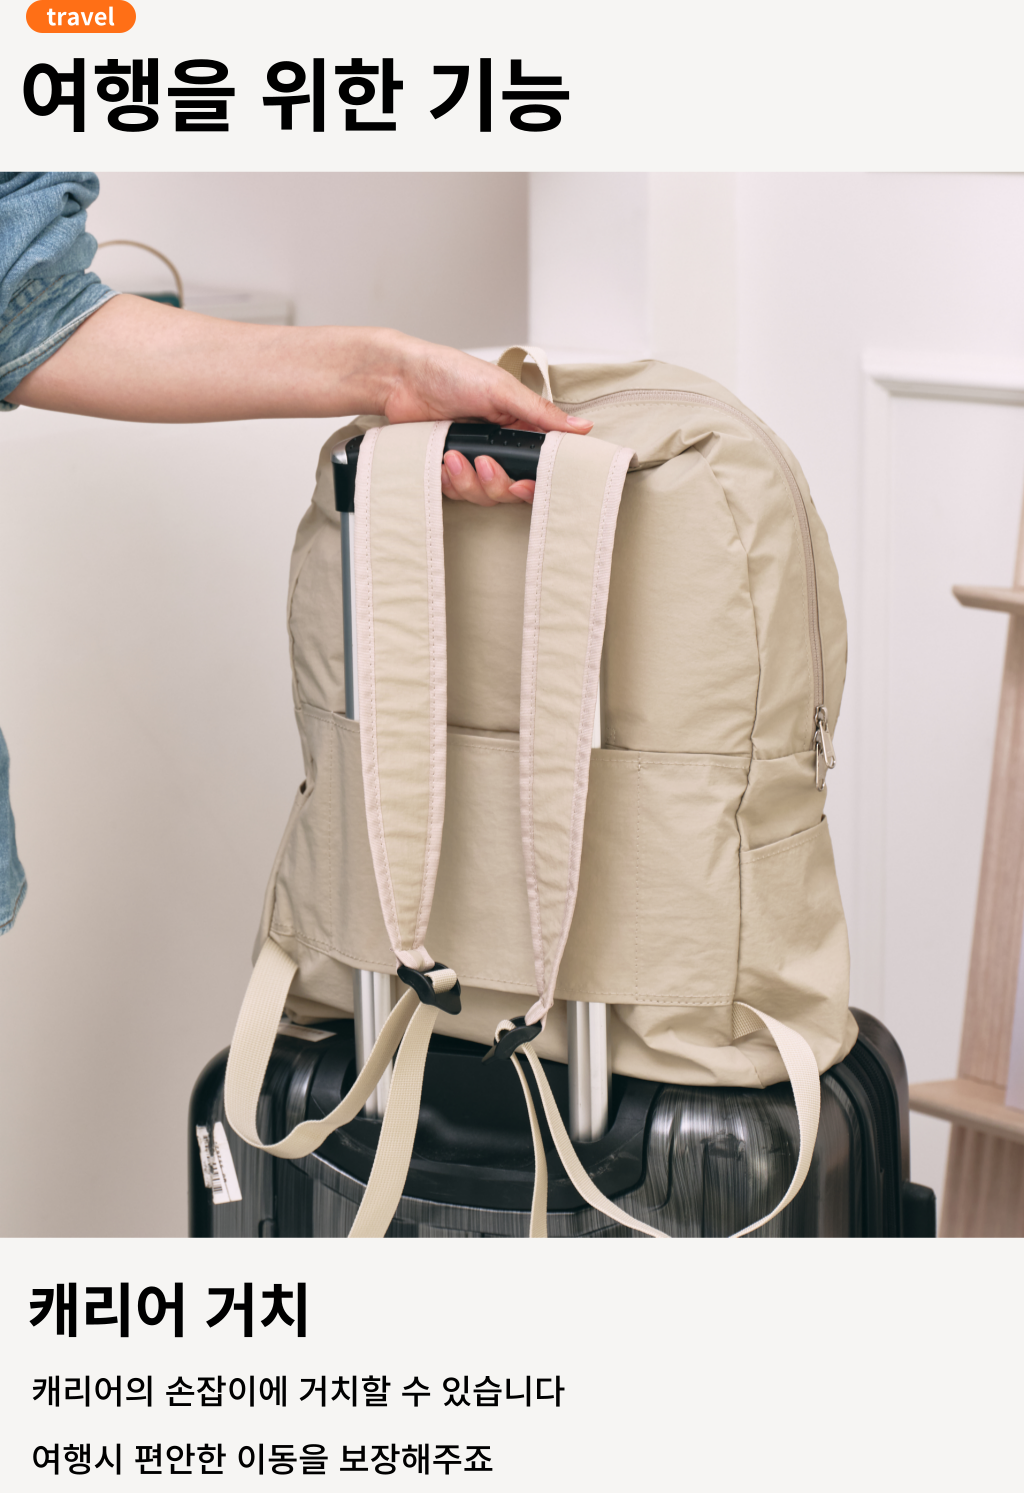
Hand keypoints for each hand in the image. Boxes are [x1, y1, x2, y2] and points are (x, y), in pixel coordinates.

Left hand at [379, 331, 590, 504]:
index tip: (524, 484)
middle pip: (510, 490)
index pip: (540, 467)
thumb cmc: (450, 372)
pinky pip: (456, 493)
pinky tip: (440, 459)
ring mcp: (473, 460)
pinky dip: (448, 480)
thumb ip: (541, 412)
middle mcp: (499, 447)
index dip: (536, 484)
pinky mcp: (448, 469)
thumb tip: (582, 428)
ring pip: (483, 495)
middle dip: (496, 483)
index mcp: (519, 427)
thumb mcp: (502, 389)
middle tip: (482, 463)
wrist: (402, 378)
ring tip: (452, 456)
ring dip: (467, 481)